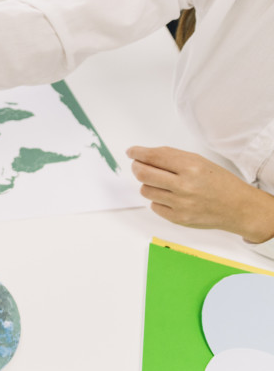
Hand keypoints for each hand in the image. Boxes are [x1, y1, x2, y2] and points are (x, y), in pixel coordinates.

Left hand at [127, 146, 273, 242]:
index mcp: (191, 167)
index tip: (131, 152)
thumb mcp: (199, 161)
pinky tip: (171, 197)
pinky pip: (154, 206)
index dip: (138, 153)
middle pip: (143, 174)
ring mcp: (180, 204)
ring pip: (146, 190)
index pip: (154, 157)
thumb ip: (172, 157)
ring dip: (149, 185)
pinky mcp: (178, 218)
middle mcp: (184, 186)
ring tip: (163, 183)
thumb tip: (143, 155)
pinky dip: (158, 200)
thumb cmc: (218, 182)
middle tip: (138, 166)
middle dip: (137, 167)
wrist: (238, 207)